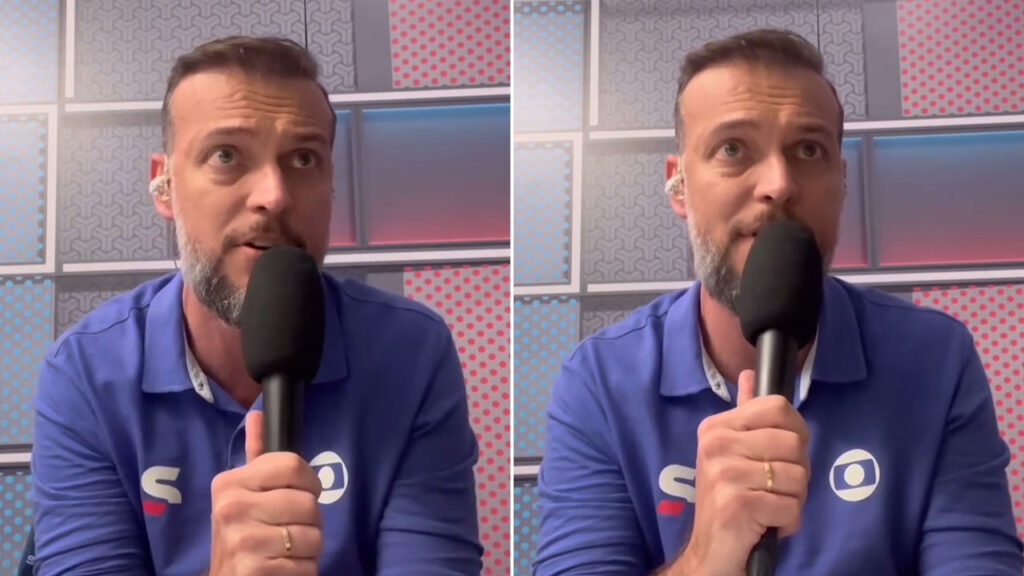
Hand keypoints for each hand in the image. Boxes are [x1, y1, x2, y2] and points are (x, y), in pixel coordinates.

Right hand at [208, 411, 323, 575]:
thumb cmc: (244, 535)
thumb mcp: (245, 494)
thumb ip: (256, 455)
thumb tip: (257, 413)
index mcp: (230, 484)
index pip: (293, 465)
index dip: (309, 482)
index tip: (301, 494)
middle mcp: (231, 509)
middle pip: (309, 503)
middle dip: (310, 521)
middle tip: (289, 531)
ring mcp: (242, 542)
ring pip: (313, 536)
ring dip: (309, 549)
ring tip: (286, 551)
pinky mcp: (255, 571)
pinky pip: (307, 565)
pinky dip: (304, 570)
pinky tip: (284, 569)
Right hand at [673, 370, 810, 575]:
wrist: (710, 552)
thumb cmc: (727, 499)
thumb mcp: (732, 452)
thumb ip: (745, 414)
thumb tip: (750, 374)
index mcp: (715, 428)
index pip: (778, 407)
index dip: (795, 432)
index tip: (782, 455)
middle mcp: (715, 445)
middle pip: (794, 443)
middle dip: (797, 472)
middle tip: (774, 488)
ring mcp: (724, 474)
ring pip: (797, 476)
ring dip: (793, 500)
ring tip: (770, 506)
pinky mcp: (737, 505)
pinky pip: (791, 506)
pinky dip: (788, 522)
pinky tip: (767, 524)